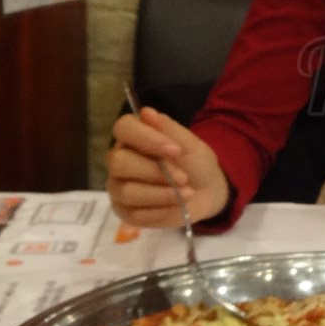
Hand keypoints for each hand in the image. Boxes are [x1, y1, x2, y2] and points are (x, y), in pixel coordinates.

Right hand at [107, 107, 229, 227]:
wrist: (206, 190)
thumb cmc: (194, 162)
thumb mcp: (189, 143)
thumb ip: (168, 128)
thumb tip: (146, 112)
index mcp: (132, 137)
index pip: (123, 128)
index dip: (147, 139)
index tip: (176, 150)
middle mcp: (119, 159)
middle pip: (119, 163)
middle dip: (155, 172)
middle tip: (184, 178)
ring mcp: (118, 187)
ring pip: (127, 191)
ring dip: (161, 194)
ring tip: (187, 193)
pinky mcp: (124, 211)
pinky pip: (135, 214)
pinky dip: (161, 211)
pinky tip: (178, 206)